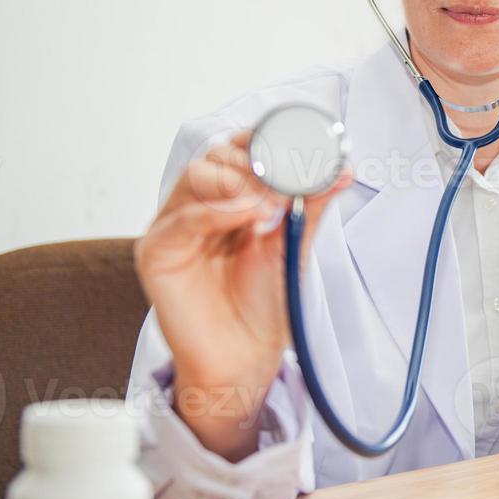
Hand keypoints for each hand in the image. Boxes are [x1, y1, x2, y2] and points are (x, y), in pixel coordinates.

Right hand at [134, 129, 351, 460]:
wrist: (247, 358)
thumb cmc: (265, 305)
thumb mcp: (294, 245)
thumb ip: (311, 205)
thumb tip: (341, 169)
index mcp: (228, 197)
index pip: (238, 148)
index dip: (264, 140)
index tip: (298, 145)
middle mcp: (198, 204)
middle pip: (216, 155)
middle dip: (255, 163)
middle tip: (287, 183)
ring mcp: (175, 225)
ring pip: (197, 175)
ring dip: (238, 182)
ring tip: (270, 208)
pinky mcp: (157, 252)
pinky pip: (183, 217)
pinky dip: (218, 210)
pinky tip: (248, 216)